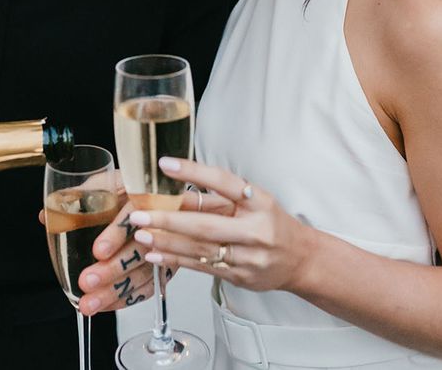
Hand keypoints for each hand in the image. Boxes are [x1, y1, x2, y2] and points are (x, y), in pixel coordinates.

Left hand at [128, 158, 315, 293]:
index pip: (224, 182)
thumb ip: (221, 196)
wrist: (301, 259)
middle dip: (169, 220)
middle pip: (206, 224)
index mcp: (260, 202)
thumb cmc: (273, 223)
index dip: (194, 171)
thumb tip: (178, 189)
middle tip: (140, 214)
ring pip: (200, 249)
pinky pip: (202, 267)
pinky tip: (156, 253)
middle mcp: (255, 230)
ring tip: (141, 233)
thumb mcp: (255, 201)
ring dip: (167, 241)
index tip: (166, 164)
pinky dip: (176, 259)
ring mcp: (248, 257)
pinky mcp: (240, 276)